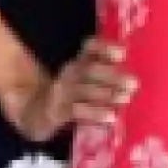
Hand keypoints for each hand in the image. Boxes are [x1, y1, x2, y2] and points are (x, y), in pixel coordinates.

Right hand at [2, 37, 132, 143]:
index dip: (104, 48)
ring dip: (105, 94)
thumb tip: (134, 85)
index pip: (90, 49)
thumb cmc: (68, 98)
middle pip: (89, 70)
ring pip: (83, 90)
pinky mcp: (56, 112)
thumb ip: (106, 80)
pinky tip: (111, 118)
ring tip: (125, 99)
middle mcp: (70, 74)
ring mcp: (61, 92)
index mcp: (79, 63)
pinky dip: (95, 114)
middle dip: (112, 76)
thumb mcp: (84, 84)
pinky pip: (76, 111)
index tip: (122, 53)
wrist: (32, 112)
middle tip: (134, 83)